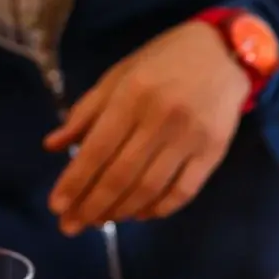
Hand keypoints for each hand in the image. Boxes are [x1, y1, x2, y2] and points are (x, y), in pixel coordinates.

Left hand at [45, 22, 249, 232]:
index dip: (75, 182)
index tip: (57, 206)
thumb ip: (87, 110)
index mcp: (132, 95)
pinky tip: (141, 214)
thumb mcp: (120, 74)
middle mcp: (161, 118)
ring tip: (102, 221)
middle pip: (121, 175)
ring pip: (150, 187)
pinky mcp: (213, 152)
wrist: (225, 53)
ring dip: (122, 210)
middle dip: (92, 205)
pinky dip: (160, 208)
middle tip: (73, 226)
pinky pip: (184, 191)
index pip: (97, 149)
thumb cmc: (164, 61)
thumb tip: (54, 146)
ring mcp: (190, 138)